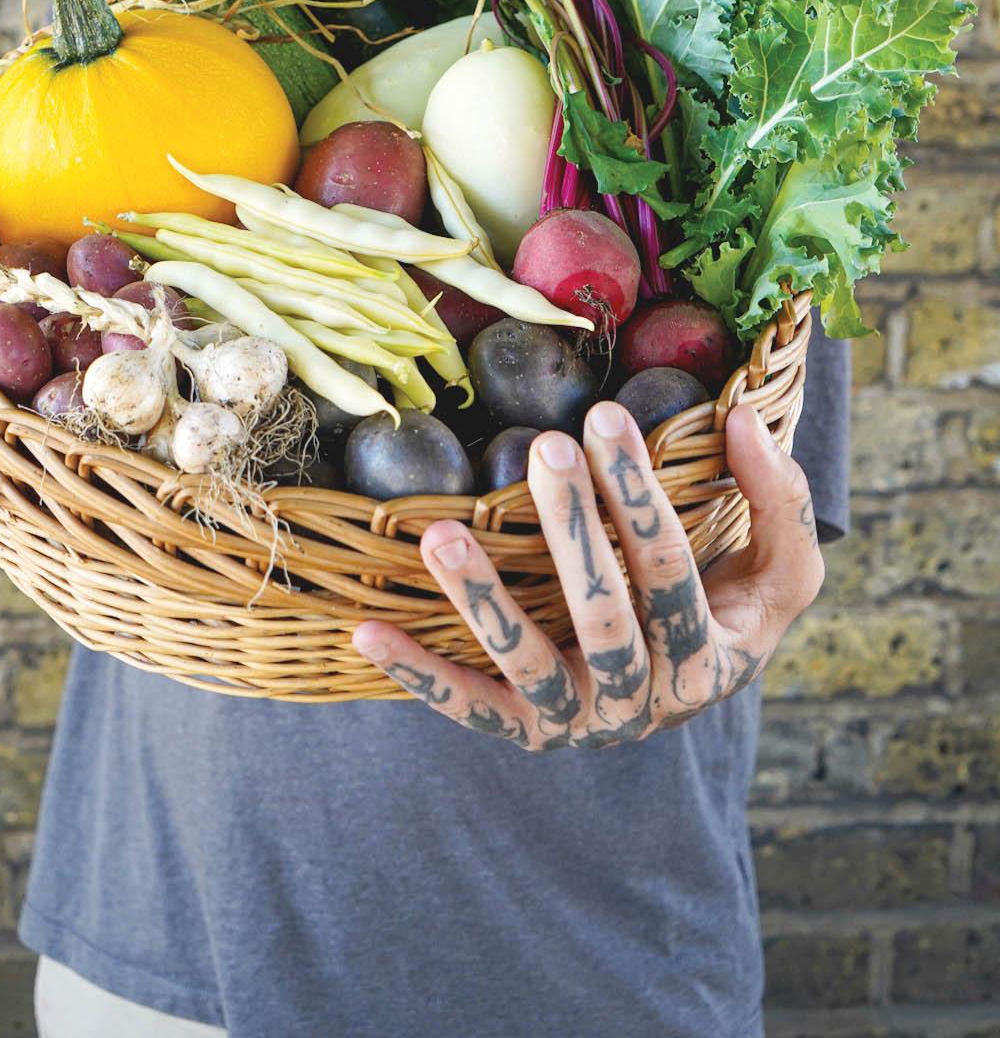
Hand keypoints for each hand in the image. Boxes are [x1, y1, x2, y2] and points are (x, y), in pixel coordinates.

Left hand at [351, 398, 824, 749]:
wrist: (694, 689)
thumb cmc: (736, 605)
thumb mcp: (784, 566)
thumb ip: (779, 496)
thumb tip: (742, 416)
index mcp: (713, 659)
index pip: (674, 572)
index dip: (641, 496)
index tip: (606, 417)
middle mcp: (645, 702)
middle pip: (604, 616)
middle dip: (574, 529)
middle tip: (546, 446)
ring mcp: (582, 724)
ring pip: (528, 666)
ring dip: (481, 601)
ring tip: (440, 535)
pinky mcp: (528, 734)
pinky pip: (471, 710)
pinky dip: (419, 675)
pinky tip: (367, 633)